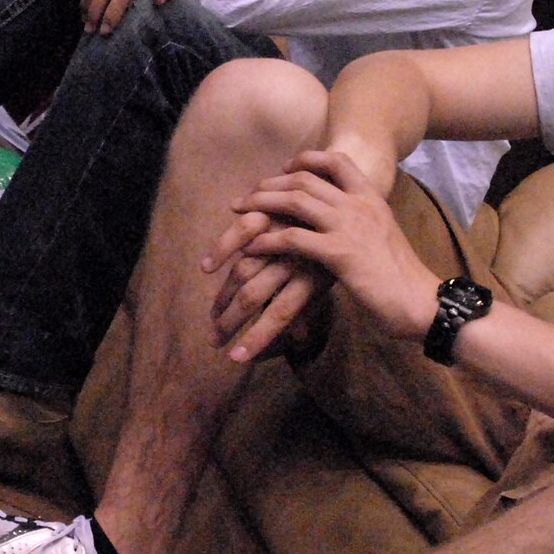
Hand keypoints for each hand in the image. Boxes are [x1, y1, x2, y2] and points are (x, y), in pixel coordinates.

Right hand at [204, 210, 331, 362]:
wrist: (346, 195)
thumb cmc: (335, 245)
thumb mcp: (329, 276)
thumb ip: (311, 305)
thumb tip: (299, 339)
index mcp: (313, 277)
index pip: (281, 313)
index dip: (258, 337)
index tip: (236, 358)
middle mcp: (295, 259)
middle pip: (254, 295)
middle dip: (230, 321)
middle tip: (214, 340)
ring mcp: (279, 235)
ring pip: (242, 269)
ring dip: (222, 295)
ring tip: (212, 315)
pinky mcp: (271, 211)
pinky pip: (241, 230)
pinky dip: (222, 248)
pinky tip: (207, 267)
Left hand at [207, 149, 440, 353]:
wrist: (423, 303)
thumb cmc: (403, 278)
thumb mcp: (384, 240)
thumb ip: (362, 226)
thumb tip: (342, 228)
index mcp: (372, 199)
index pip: (337, 161)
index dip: (306, 160)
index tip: (285, 168)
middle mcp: (360, 205)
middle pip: (305, 179)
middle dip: (270, 184)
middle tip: (247, 197)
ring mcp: (349, 227)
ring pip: (295, 201)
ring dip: (262, 204)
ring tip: (240, 213)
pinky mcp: (339, 254)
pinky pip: (293, 238)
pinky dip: (267, 241)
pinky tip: (252, 248)